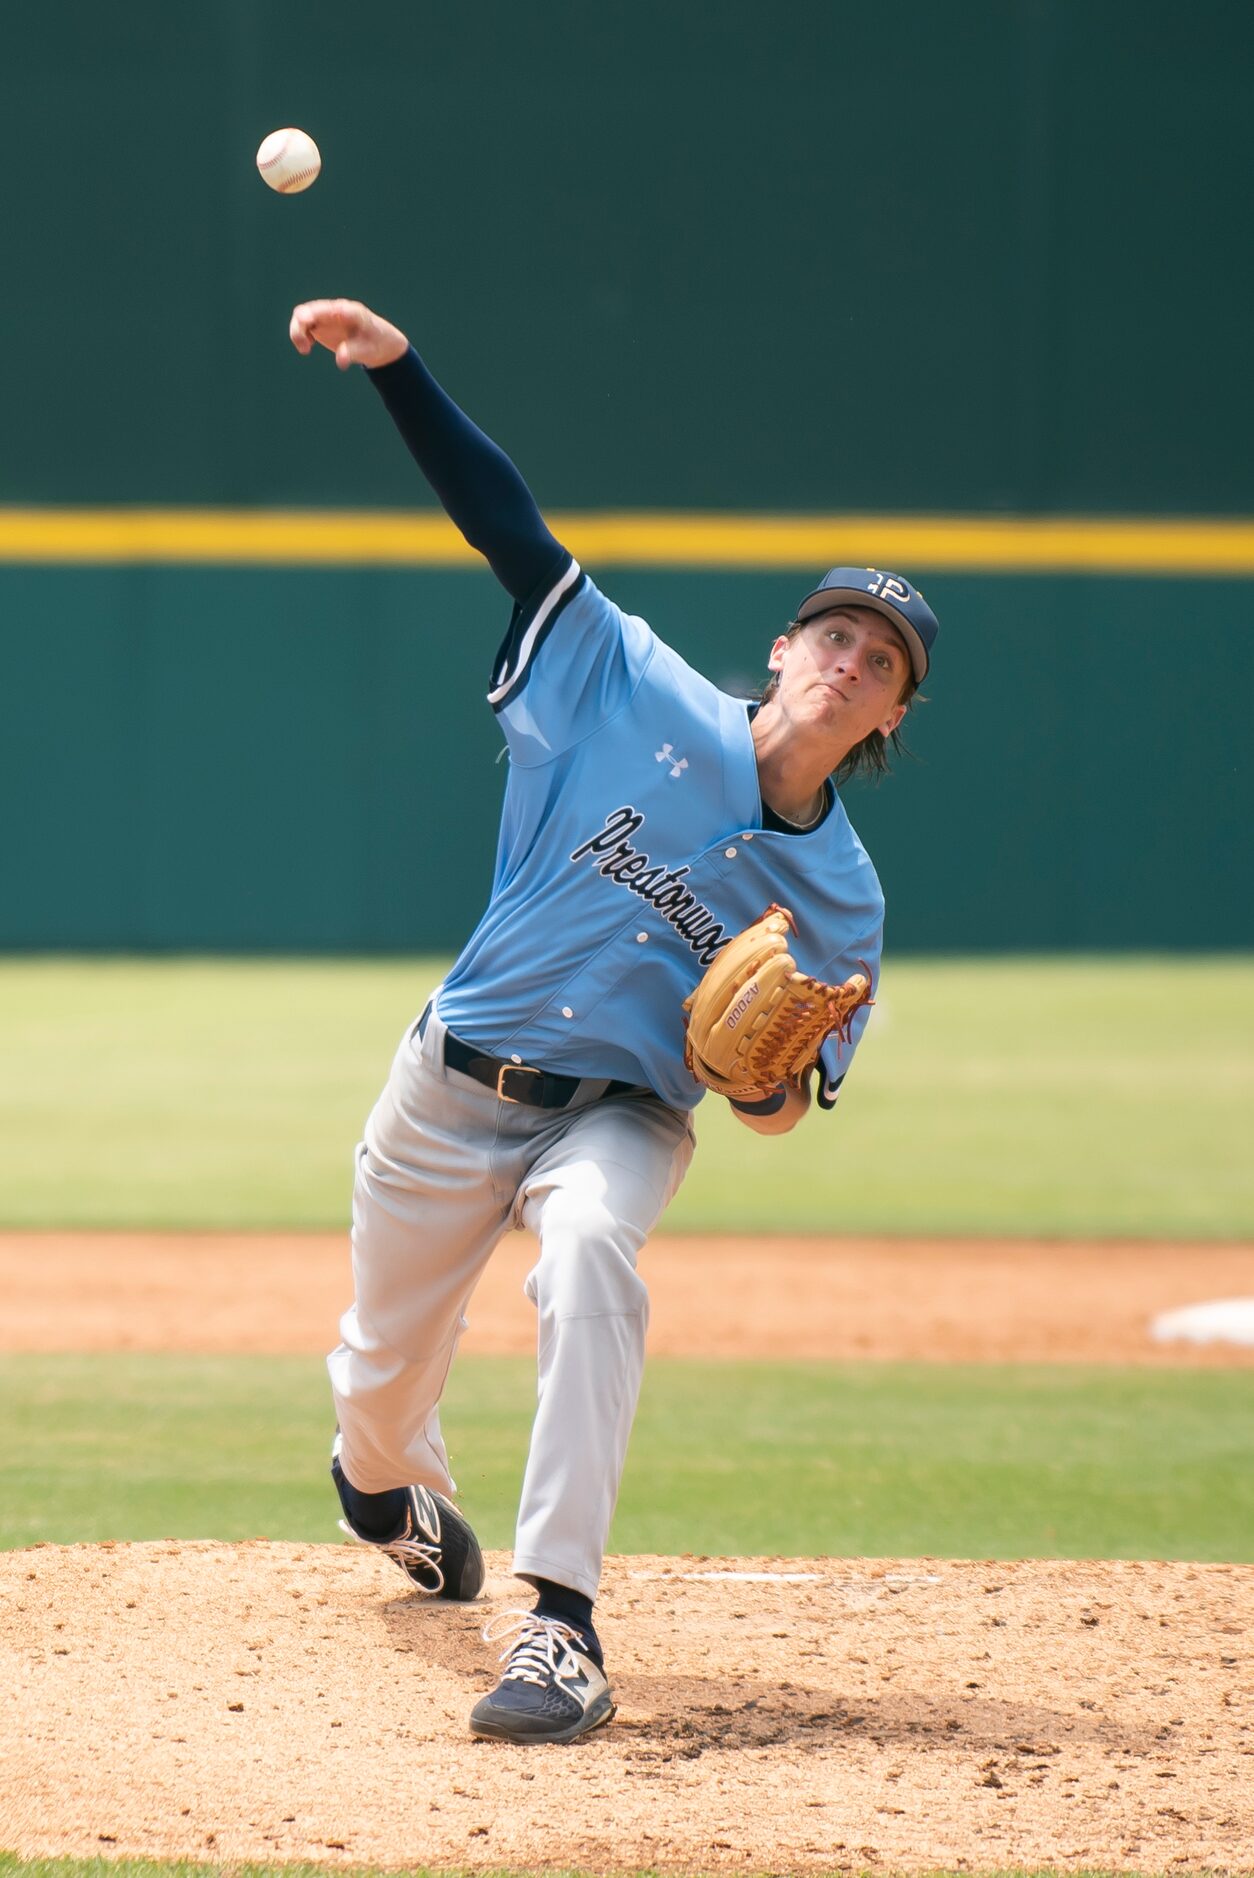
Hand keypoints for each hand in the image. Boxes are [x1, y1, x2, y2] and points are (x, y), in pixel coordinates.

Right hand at [289, 299, 408, 371]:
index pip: (335, 309)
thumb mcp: (369, 351)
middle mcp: (336, 309)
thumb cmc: (375, 344)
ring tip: (305, 350)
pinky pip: (303, 324)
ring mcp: (326, 315)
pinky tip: (307, 348)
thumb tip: (340, 361)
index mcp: (352, 313)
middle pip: (311, 309)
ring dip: (298, 331)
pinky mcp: (320, 322)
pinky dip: (300, 335)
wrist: (377, 342)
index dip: (318, 312)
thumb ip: (354, 353)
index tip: (305, 321)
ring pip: (302, 315)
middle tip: (304, 347)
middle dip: (301, 324)